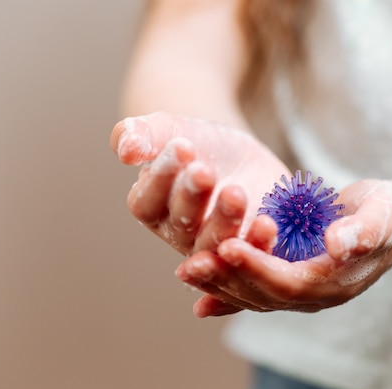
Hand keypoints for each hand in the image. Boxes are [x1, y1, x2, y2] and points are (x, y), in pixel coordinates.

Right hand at [110, 112, 289, 254]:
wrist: (238, 153)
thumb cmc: (195, 141)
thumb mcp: (167, 130)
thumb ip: (138, 136)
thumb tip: (125, 151)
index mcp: (153, 209)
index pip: (146, 202)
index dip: (160, 177)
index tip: (180, 146)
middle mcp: (181, 235)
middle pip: (181, 225)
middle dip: (192, 197)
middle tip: (204, 170)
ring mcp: (217, 246)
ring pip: (215, 244)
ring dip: (224, 221)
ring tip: (235, 192)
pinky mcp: (252, 248)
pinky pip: (252, 255)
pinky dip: (259, 243)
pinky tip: (266, 223)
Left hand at [175, 180, 391, 316]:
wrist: (390, 223)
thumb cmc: (386, 213)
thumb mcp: (381, 214)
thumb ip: (363, 230)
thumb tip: (338, 244)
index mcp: (336, 282)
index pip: (290, 281)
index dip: (258, 267)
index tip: (227, 247)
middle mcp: (316, 295)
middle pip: (264, 296)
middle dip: (227, 280)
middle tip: (188, 266)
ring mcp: (303, 291)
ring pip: (255, 297)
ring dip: (219, 286)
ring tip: (184, 272)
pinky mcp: (291, 280)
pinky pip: (256, 293)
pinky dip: (228, 297)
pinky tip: (199, 299)